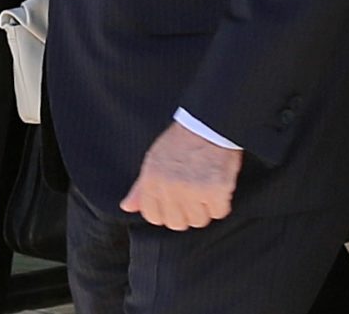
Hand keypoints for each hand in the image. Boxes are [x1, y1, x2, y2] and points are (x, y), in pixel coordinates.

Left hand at [119, 120, 242, 230]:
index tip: (175, 199)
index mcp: (151, 180)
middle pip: (177, 223)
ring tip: (206, 185)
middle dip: (186, 212)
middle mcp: (170, 187)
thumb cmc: (181, 141)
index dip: (166, 211)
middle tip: (193, 192)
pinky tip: (218, 184)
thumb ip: (141, 187)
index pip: (153, 217)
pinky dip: (221, 202)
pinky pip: (219, 212)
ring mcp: (193, 190)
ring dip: (205, 208)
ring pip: (199, 221)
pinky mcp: (215, 190)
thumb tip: (127, 207)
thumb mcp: (154, 159)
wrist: (208, 124)